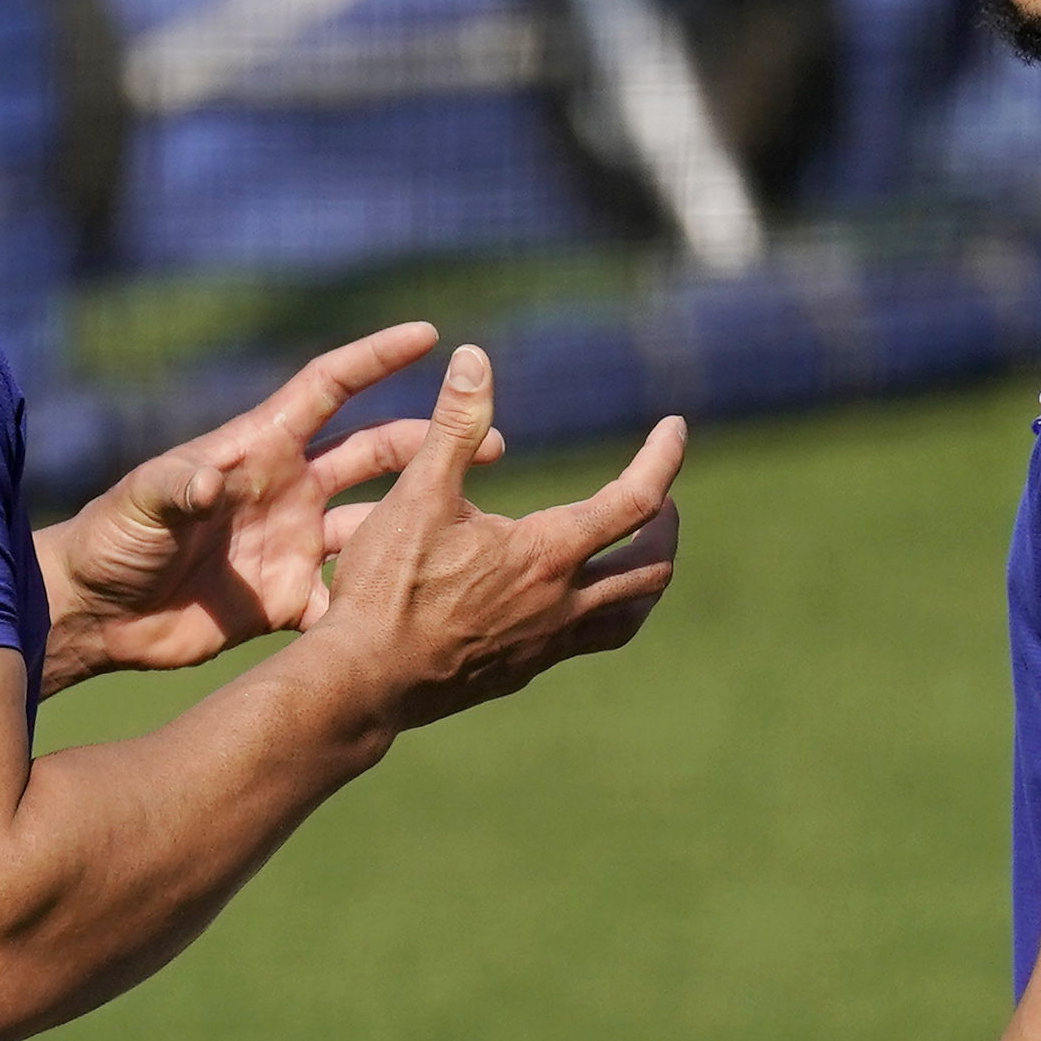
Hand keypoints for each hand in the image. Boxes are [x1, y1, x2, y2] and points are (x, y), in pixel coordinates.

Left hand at [37, 323, 491, 688]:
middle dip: (430, 444)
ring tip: (478, 526)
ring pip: (377, 524)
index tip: (429, 336)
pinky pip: (348, 600)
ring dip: (422, 522)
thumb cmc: (110, 539)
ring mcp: (292, 543)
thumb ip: (174, 485)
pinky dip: (380, 605)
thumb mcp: (139, 503)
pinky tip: (419, 611)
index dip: (375, 359)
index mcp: (258, 448)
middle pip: (373, 454)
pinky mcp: (287, 598)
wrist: (97, 613)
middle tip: (493, 441)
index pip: (328, 389)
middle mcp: (286, 489)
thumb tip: (205, 482)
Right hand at [309, 344, 684, 728]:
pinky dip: (598, 609)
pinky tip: (567, 597)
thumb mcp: (418, 494)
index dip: (663, 458)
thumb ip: (454, 425)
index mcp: (548, 555)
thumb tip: (476, 358)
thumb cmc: (387, 587)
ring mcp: (545, 645)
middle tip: (661, 500)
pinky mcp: (521, 670)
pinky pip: (583, 641)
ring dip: (642, 577)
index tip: (675, 428)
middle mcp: (562, 604)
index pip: (636, 500)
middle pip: (651, 568)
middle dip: (665, 527)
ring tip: (635, 552)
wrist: (364, 682)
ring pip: (627, 616)